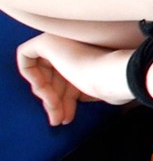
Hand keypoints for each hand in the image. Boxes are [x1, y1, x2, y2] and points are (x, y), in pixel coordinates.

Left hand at [17, 34, 133, 125]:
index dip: (65, 100)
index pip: (67, 79)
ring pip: (41, 73)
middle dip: (55, 102)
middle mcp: (72, 45)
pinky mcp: (47, 41)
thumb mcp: (92, 92)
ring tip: (56, 114)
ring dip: (47, 97)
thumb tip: (64, 112)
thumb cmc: (112, 84)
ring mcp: (60, 40)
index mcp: (86, 56)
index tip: (68, 117)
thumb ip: (77, 94)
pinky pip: (26, 59)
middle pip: (52, 78)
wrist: (116, 75)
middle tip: (59, 120)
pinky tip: (45, 91)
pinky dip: (31, 78)